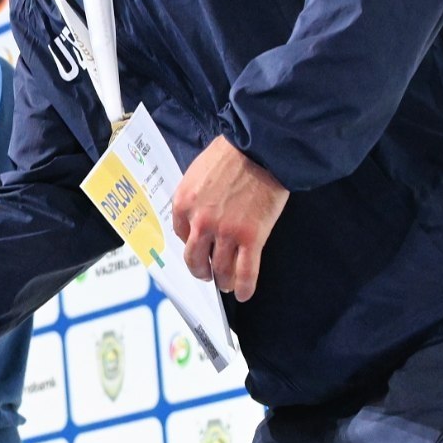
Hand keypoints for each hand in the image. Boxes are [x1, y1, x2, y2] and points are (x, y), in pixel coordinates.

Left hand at [169, 136, 287, 302]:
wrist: (261, 148)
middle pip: (195, 259)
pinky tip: (243, 294)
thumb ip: (195, 196)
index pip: (181, 234)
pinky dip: (244, 287)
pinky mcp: (251, 237)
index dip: (191, 244)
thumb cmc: (232, 153)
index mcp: (183, 204)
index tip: (198, 249)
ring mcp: (225, 232)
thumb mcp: (198, 171)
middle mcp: (201, 222)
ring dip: (223, 281)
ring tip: (227, 284)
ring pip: (221, 270)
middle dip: (201, 270)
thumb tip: (197, 213)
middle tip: (208, 274)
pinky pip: (245, 272)